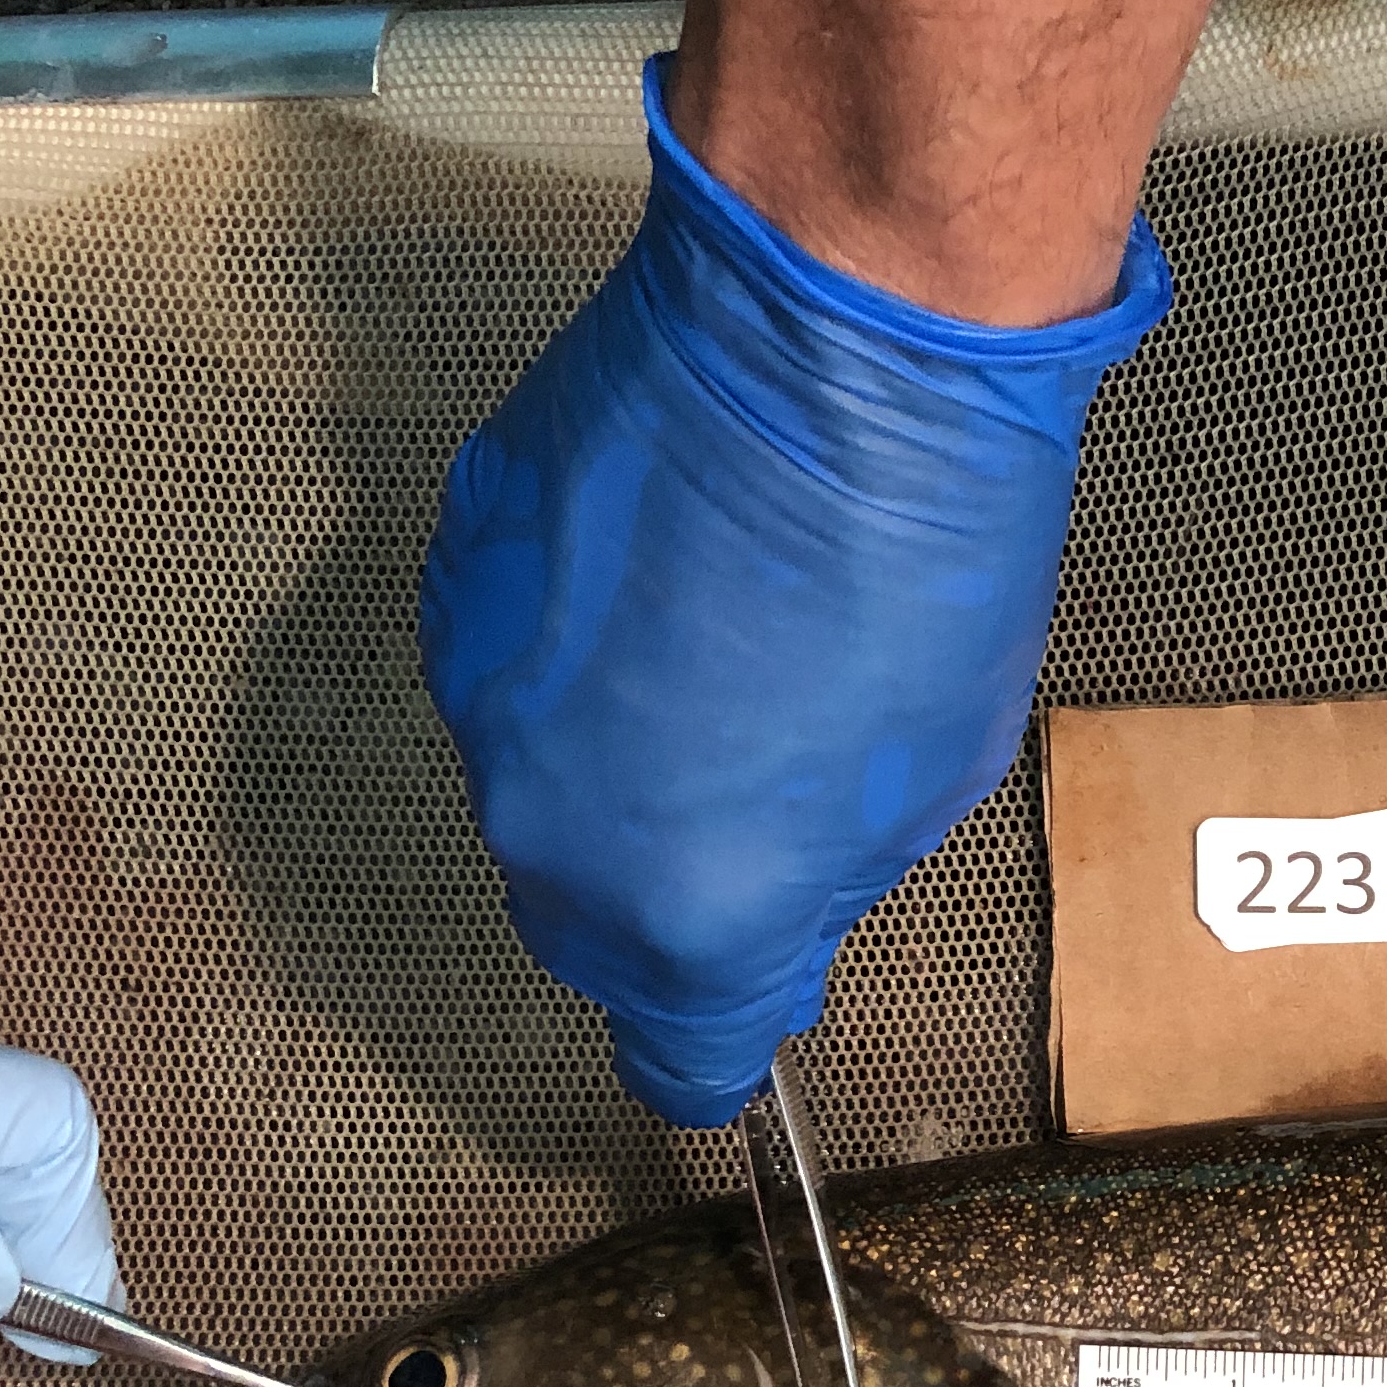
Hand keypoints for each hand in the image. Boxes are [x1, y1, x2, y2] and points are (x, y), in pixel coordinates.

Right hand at [416, 60, 1168, 1128]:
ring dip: (614, 758)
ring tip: (718, 667)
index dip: (713, 1042)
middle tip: (748, 820)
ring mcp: (486, 694)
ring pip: (541, 787)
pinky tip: (663, 583)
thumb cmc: (922, 548)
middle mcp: (558, 822)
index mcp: (694, 900)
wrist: (840, 339)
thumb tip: (773, 904)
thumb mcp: (928, 772)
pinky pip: (514, 661)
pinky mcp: (458, 572)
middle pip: (591, 920)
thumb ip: (820, 872)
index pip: (675, 1048)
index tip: (733, 1031)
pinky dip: (577, 649)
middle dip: (665, 894)